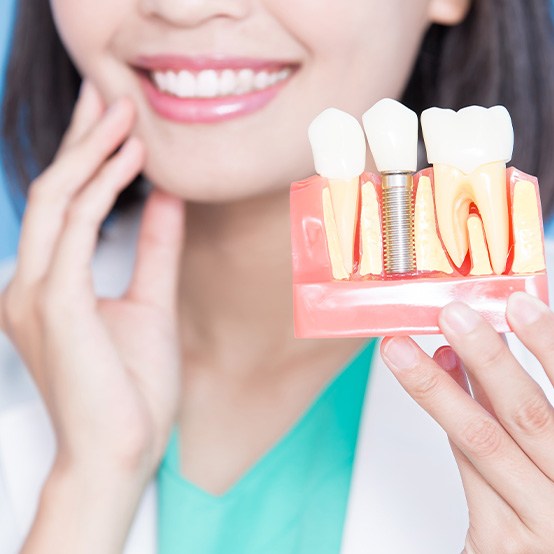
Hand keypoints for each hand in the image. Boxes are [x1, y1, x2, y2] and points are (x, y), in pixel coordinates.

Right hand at [0, 80, 184, 540]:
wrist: (123, 451)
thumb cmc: (132, 388)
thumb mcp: (150, 302)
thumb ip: (154, 249)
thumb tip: (166, 198)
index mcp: (50, 286)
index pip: (63, 206)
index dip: (86, 158)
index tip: (115, 122)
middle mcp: (30, 283)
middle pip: (52, 190)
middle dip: (82, 139)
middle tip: (111, 95)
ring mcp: (35, 292)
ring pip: (56, 198)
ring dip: (92, 151)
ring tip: (126, 114)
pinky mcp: (54, 302)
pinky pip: (73, 227)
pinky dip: (101, 187)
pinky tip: (132, 159)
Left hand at [381, 294, 553, 553]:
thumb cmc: (547, 504)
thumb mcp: (549, 451)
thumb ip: (520, 405)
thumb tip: (484, 348)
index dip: (548, 344)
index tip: (519, 303)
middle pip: (527, 414)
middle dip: (487, 359)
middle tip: (453, 315)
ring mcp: (541, 522)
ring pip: (482, 439)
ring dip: (437, 386)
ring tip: (402, 349)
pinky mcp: (501, 541)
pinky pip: (466, 466)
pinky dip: (445, 419)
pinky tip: (429, 383)